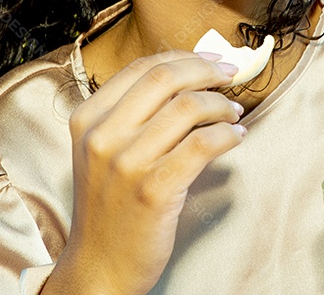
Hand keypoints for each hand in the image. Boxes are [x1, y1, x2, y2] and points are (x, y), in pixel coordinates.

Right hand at [42, 50, 244, 294]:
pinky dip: (227, 134)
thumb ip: (132, 115)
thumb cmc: (109, 206)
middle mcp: (103, 136)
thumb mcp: (103, 152)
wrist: (100, 266)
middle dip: (207, 70)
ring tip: (234, 113)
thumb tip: (188, 77)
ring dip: (222, 105)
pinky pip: (202, 144)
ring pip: (188, 107)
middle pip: (165, 78)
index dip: (184, 57)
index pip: (142, 68)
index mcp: (88, 119)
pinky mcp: (154, 190)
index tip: (211, 60)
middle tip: (232, 75)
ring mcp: (126, 163)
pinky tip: (235, 136)